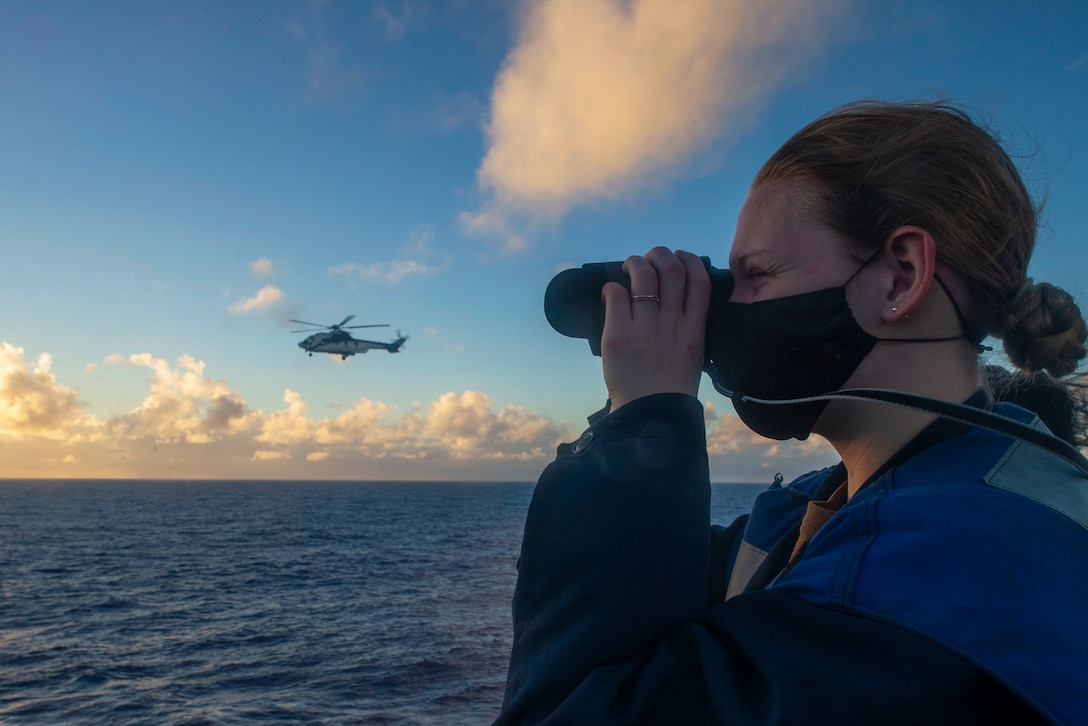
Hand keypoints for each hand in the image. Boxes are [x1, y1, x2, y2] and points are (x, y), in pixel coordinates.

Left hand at [600, 248, 710, 410]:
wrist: (650, 413)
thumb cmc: (671, 387)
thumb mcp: (693, 353)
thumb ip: (688, 325)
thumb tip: (676, 299)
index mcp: (694, 328)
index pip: (700, 279)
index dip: (690, 260)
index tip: (679, 258)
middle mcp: (672, 323)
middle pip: (672, 268)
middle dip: (660, 255)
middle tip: (649, 260)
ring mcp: (645, 327)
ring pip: (643, 276)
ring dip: (635, 263)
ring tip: (628, 268)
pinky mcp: (619, 335)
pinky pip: (615, 295)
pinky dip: (612, 288)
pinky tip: (610, 293)